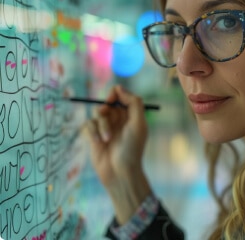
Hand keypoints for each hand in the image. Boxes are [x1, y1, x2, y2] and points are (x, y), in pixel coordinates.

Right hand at [84, 85, 150, 222]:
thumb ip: (134, 103)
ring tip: (107, 139)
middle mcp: (118, 118)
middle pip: (107, 102)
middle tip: (105, 113)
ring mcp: (106, 127)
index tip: (111, 100)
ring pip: (97, 113)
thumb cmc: (132, 148)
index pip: (120, 95)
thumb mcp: (138, 124)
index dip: (115, 94)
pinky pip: (88, 124)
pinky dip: (92, 132)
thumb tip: (119, 87)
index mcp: (130, 114)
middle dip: (106, 109)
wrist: (120, 173)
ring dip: (101, 125)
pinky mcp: (94, 136)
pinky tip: (98, 143)